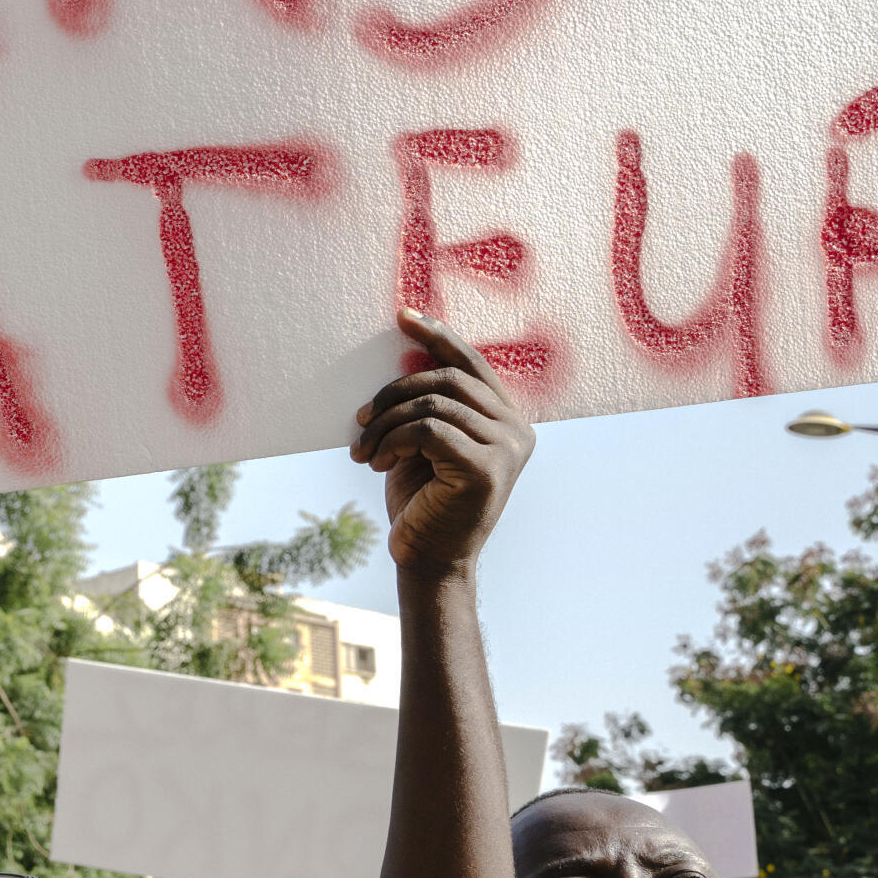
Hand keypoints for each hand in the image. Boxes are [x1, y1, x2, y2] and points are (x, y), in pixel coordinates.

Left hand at [351, 309, 534, 571]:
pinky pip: (429, 430)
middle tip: (360, 417)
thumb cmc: (422, 501)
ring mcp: (507, 449)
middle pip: (448, 380)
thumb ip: (427, 404)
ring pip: (434, 404)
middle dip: (394, 392)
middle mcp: (517, 430)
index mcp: (507, 419)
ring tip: (364, 450)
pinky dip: (394, 440)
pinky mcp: (487, 468)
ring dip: (386, 422)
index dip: (437, 336)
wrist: (428, 560)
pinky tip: (377, 463)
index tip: (403, 316)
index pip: (471, 364)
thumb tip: (405, 353)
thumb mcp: (423, 444)